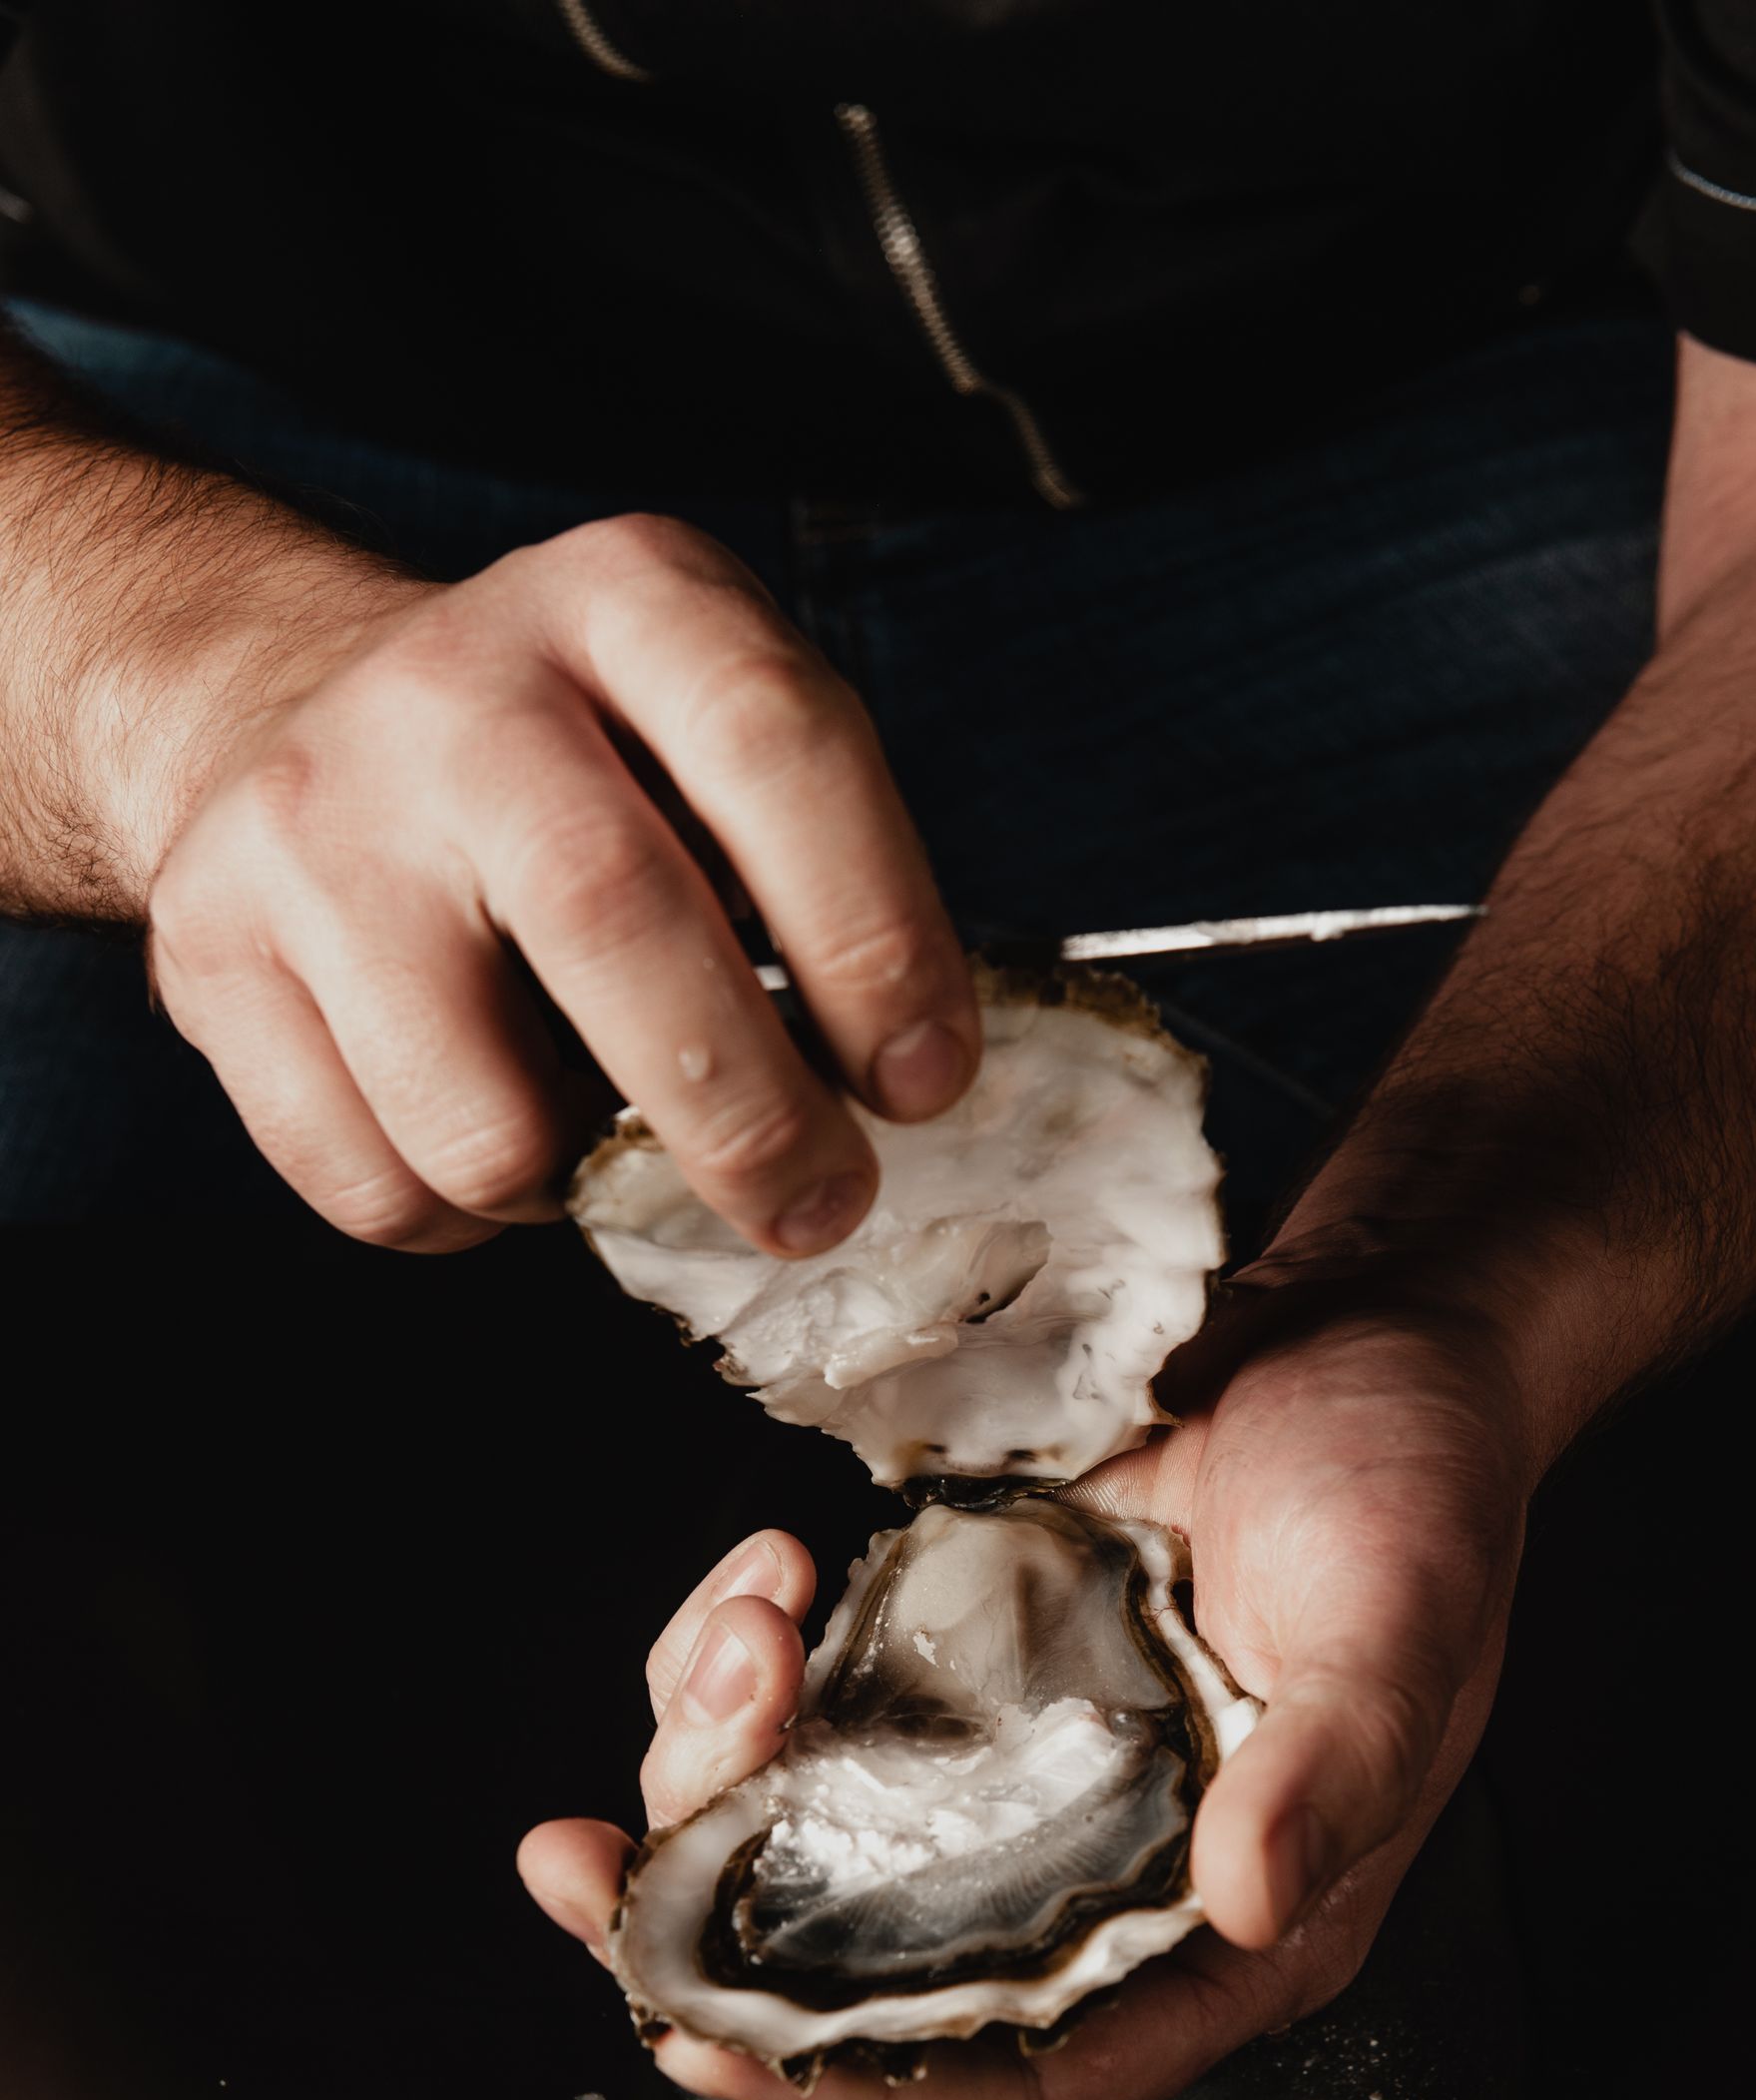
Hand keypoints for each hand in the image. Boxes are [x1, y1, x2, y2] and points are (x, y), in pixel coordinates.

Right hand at [145, 515, 974, 1251]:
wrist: (281, 709)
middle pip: (617, 924)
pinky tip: (486, 1140)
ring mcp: (314, 822)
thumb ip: (805, 876)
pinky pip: (372, 1181)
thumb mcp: (700, 735)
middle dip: (749, 1118)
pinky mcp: (211, 948)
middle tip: (818, 1205)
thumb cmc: (566, 766)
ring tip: (604, 1146)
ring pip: (478, 1120)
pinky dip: (460, 1220)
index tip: (922, 1084)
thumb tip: (895, 1094)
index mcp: (624, 602)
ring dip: (579, 1189)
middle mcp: (455, 692)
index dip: (875, 938)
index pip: (774, 746)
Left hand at [520, 1281, 1532, 2099]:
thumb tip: (1246, 1904)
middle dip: (712, 1932)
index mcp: (1220, 1926)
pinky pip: (808, 1710)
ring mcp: (1011, 1771)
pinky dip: (746, 1662)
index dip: (855, 2088)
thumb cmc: (1418, 1477)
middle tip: (601, 1852)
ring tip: (740, 1627)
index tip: (702, 2042)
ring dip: (718, 1760)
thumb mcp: (1398, 1617)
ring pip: (808, 1838)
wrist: (1365, 1320)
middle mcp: (1097, 1874)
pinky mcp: (953, 1665)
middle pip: (866, 1975)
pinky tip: (763, 1580)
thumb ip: (1331, 1767)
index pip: (1020, 2073)